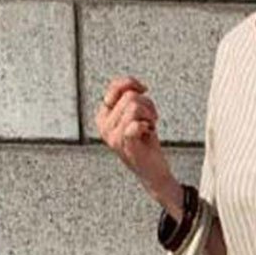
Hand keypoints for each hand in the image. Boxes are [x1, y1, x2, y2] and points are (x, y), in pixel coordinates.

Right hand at [95, 75, 172, 198]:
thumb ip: (129, 98)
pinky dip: (147, 126)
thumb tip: (134, 85)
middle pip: (129, 96)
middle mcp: (104, 126)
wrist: (153, 170)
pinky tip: (148, 133)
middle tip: (151, 119)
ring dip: (149, 115)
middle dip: (147, 104)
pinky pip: (135, 124)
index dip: (132, 84)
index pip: (115, 87)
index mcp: (102, 116)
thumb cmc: (145, 142)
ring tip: (150, 126)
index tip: (144, 90)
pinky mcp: (125, 145)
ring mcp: (113, 137)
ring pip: (134, 106)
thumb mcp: (134, 115)